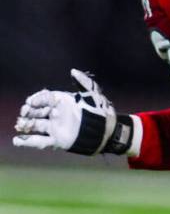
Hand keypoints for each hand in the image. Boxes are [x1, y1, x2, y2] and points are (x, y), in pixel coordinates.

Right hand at [13, 69, 130, 154]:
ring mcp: (55, 127)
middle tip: (25, 113)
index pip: (44, 98)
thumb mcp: (94, 95)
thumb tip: (72, 71)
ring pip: (35, 126)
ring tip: (21, 125)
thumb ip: (84, 82)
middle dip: (28, 111)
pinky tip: (17, 141)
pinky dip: (27, 142)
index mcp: (63, 102)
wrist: (108, 132)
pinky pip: (39, 142)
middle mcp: (56, 114)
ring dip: (25, 125)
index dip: (37, 99)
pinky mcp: (57, 141)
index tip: (31, 101)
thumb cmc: (102, 111)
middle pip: (36, 111)